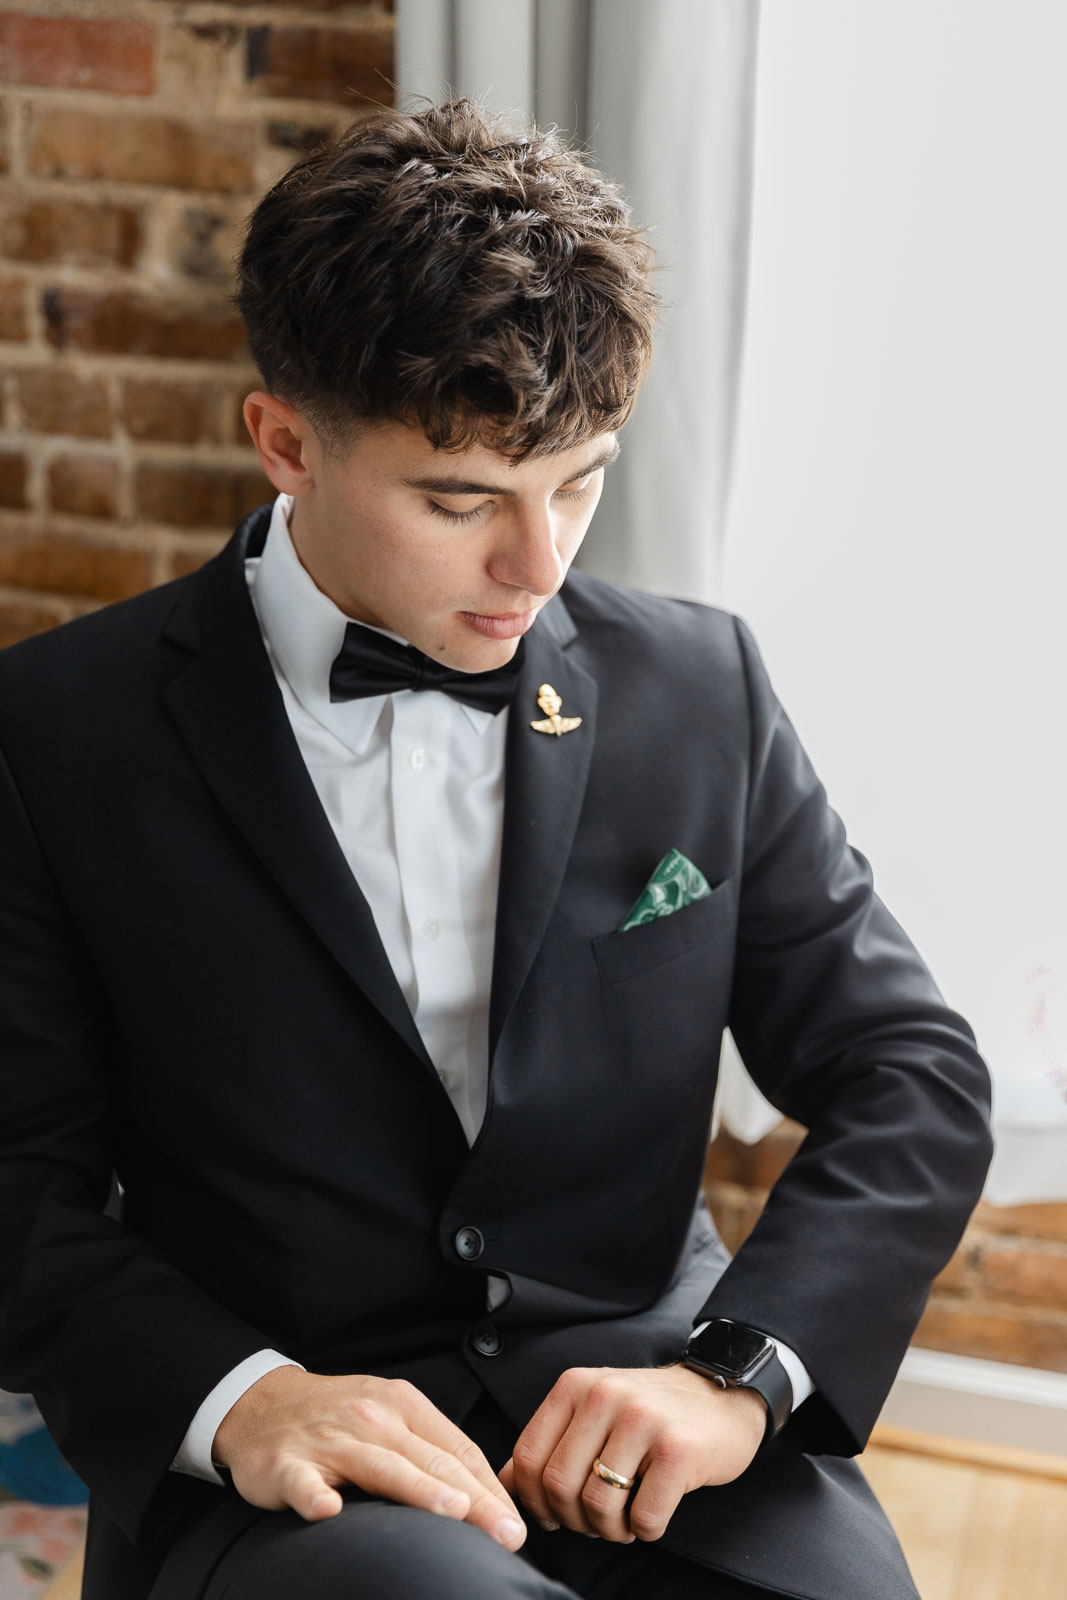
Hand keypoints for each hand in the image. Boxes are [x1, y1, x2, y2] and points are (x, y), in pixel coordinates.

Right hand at [212, 1366, 526, 1550]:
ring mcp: (329, 1440)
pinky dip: (314, 1495)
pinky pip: (302, 1482)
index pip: (457, 1450)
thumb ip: (431, 1449)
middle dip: (473, 1499)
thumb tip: (487, 1498)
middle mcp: (371, 1417)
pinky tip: (327, 1511)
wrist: (262, 1403)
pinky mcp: (286, 1464)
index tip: (517, 1527)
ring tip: (452, 1512)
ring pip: (381, 1466)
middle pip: (430, 1459)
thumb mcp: (389, 1417)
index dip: (490, 1490)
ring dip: (418, 1488)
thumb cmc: (338, 1418)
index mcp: (403, 1406)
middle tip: (506, 1535)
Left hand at [498, 1364, 765, 1543]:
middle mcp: (605, 1395)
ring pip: (598, 1505)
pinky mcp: (678, 1449)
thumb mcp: (594, 1413)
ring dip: (610, 1530)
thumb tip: (502, 1485)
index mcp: (576, 1386)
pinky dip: (645, 1531)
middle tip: (596, 1522)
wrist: (723, 1397)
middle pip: (560, 1485)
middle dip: (574, 1520)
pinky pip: (643, 1518)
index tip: (555, 1514)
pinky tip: (653, 1513)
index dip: (535, 1501)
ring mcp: (643, 1420)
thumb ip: (550, 1443)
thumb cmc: (652, 1414)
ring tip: (625, 1521)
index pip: (528, 1458)